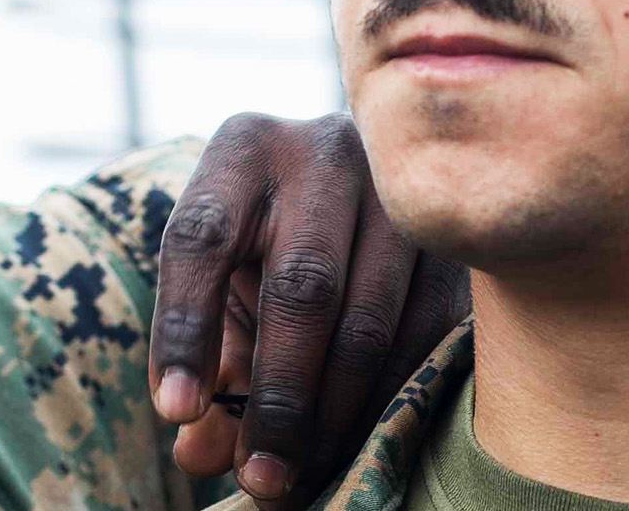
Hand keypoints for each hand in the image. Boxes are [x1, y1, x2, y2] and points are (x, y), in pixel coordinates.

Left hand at [149, 113, 470, 508]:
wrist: (360, 185)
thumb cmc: (271, 240)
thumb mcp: (223, 280)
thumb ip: (208, 357)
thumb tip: (201, 449)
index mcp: (245, 150)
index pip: (203, 237)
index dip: (184, 329)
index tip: (177, 413)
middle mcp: (325, 153)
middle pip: (301, 285)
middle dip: (279, 395)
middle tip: (261, 476)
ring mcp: (399, 193)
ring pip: (370, 317)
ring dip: (336, 413)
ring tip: (303, 475)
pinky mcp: (451, 237)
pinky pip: (427, 330)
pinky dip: (390, 396)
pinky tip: (361, 438)